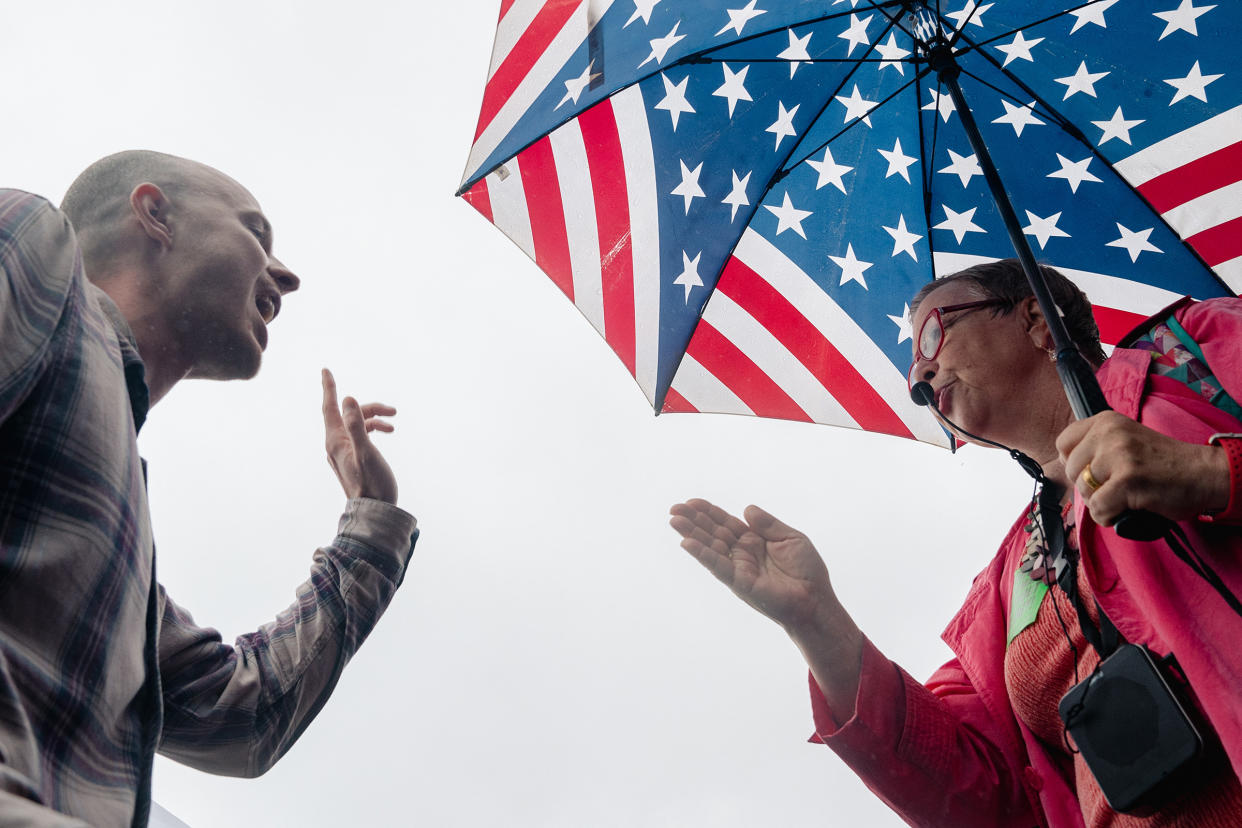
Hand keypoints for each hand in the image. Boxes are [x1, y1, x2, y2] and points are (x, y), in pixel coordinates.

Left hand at [321, 368, 397, 504]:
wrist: (375, 512)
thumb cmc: (373, 484)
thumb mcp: (366, 452)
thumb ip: (357, 425)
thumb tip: (348, 399)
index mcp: (335, 441)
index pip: (330, 407)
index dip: (329, 387)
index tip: (326, 370)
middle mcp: (336, 445)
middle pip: (350, 414)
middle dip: (371, 408)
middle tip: (393, 411)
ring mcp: (344, 452)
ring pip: (358, 425)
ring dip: (376, 419)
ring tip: (393, 425)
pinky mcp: (353, 459)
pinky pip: (361, 435)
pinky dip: (374, 430)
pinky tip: (387, 433)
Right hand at [669, 499, 863, 720]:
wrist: (815, 600)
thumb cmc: (807, 571)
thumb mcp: (790, 538)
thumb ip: (768, 523)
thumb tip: (746, 508)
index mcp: (753, 540)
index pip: (725, 523)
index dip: (708, 512)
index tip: (691, 502)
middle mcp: (742, 553)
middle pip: (713, 532)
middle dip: (693, 520)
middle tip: (674, 509)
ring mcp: (738, 568)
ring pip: (710, 547)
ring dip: (691, 534)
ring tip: (674, 521)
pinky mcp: (739, 582)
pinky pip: (718, 566)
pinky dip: (703, 555)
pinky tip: (687, 543)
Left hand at [1056, 411, 1228, 524]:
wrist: (1203, 473)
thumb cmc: (1163, 464)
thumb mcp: (1124, 441)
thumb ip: (1096, 447)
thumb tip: (1066, 467)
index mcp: (1105, 421)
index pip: (1063, 443)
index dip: (1073, 463)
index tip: (1092, 472)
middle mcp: (1108, 433)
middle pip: (1071, 470)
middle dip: (1089, 486)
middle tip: (1115, 488)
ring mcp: (1118, 455)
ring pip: (1084, 490)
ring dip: (1101, 502)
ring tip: (1124, 497)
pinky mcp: (1127, 479)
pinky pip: (1098, 508)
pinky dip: (1109, 517)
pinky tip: (1125, 511)